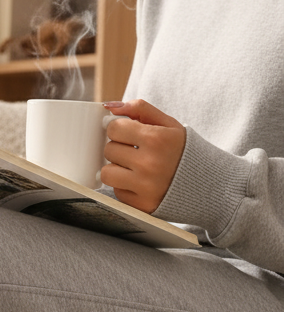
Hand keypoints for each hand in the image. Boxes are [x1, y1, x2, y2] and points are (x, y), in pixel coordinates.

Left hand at [100, 99, 186, 214]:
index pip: (115, 129)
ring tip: (132, 166)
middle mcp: (149, 164)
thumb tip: (110, 106)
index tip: (128, 133)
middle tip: (135, 151)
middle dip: (119, 148)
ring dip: (115, 168)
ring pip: (106, 173)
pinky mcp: (140, 204)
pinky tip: (140, 181)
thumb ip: (140, 109)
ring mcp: (144, 186)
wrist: (205, 183)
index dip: (119, 129)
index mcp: (157, 139)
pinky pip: (116, 191)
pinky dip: (124, 185)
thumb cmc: (182, 150)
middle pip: (109, 149)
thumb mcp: (168, 125)